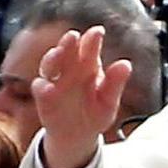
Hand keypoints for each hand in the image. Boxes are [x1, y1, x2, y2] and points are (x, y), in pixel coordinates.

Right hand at [32, 26, 132, 167]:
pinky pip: (40, 87)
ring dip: (52, 58)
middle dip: (68, 43)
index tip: (98, 31)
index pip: (90, 49)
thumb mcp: (109, 102)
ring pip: (49, 64)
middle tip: (73, 36)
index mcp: (89, 66)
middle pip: (67, 51)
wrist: (77, 136)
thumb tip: (126, 64)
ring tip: (58, 54)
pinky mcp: (43, 95)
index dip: (92, 40)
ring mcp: (55, 81)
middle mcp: (70, 69)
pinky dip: (43, 86)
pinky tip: (49, 88)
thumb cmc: (95, 114)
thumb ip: (115, 83)